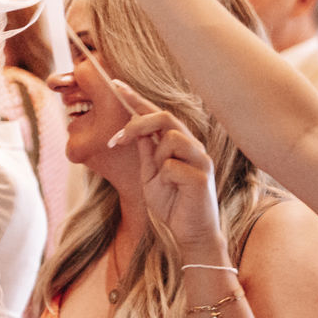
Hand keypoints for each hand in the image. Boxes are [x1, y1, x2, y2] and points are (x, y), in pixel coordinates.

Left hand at [106, 80, 223, 254]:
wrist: (189, 234)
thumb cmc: (171, 204)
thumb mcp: (151, 175)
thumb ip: (147, 152)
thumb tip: (136, 130)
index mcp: (178, 143)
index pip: (156, 114)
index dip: (136, 98)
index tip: (115, 84)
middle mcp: (192, 145)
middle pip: (165, 117)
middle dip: (137, 124)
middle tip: (115, 140)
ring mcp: (200, 159)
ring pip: (170, 139)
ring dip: (157, 159)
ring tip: (161, 180)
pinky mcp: (202, 176)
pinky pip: (172, 166)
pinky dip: (165, 179)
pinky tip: (174, 192)